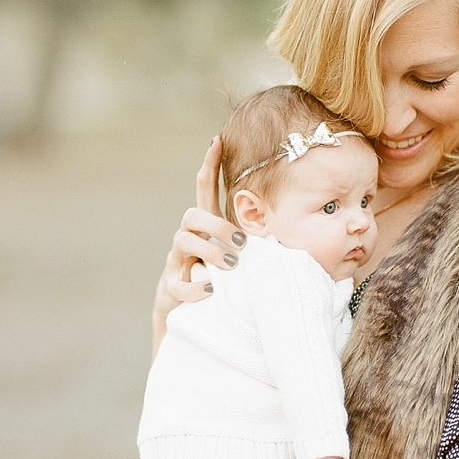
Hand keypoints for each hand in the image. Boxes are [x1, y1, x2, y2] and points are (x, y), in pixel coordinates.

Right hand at [153, 137, 246, 346]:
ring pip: (182, 242)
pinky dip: (195, 287)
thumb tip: (287, 229)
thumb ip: (254, 243)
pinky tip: (212, 291)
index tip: (217, 140)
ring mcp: (177, 264)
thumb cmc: (224, 283)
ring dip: (210, 251)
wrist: (190, 317)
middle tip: (241, 242)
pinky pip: (177, 283)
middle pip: (191, 215)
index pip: (205, 191)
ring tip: (232, 266)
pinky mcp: (170, 288)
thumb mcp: (240, 259)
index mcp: (206, 230)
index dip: (210, 166)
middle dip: (216, 224)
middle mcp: (188, 241)